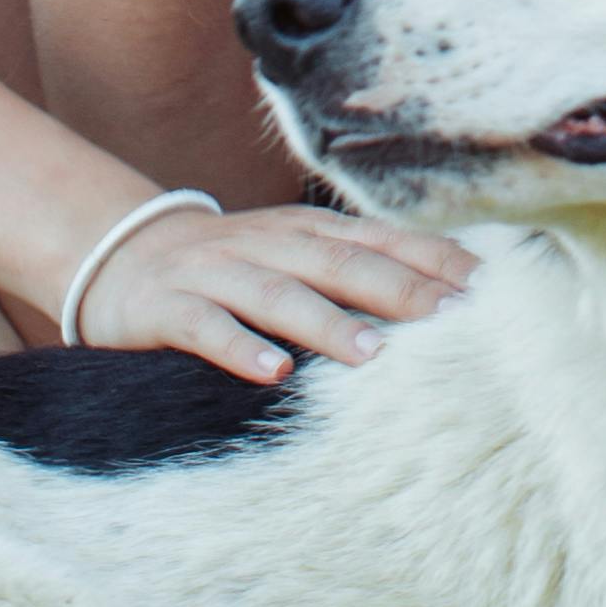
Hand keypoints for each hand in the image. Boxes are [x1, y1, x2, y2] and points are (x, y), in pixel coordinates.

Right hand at [67, 194, 472, 388]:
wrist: (120, 255)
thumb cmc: (232, 268)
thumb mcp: (293, 257)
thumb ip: (356, 269)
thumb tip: (449, 295)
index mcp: (305, 231)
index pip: (379, 240)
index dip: (430, 261)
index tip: (485, 291)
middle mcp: (266, 243)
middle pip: (338, 263)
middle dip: (397, 290)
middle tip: (449, 322)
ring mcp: (216, 272)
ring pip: (277, 294)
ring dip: (326, 323)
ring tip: (372, 356)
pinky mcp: (169, 306)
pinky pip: (206, 327)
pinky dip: (240, 348)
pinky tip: (272, 375)